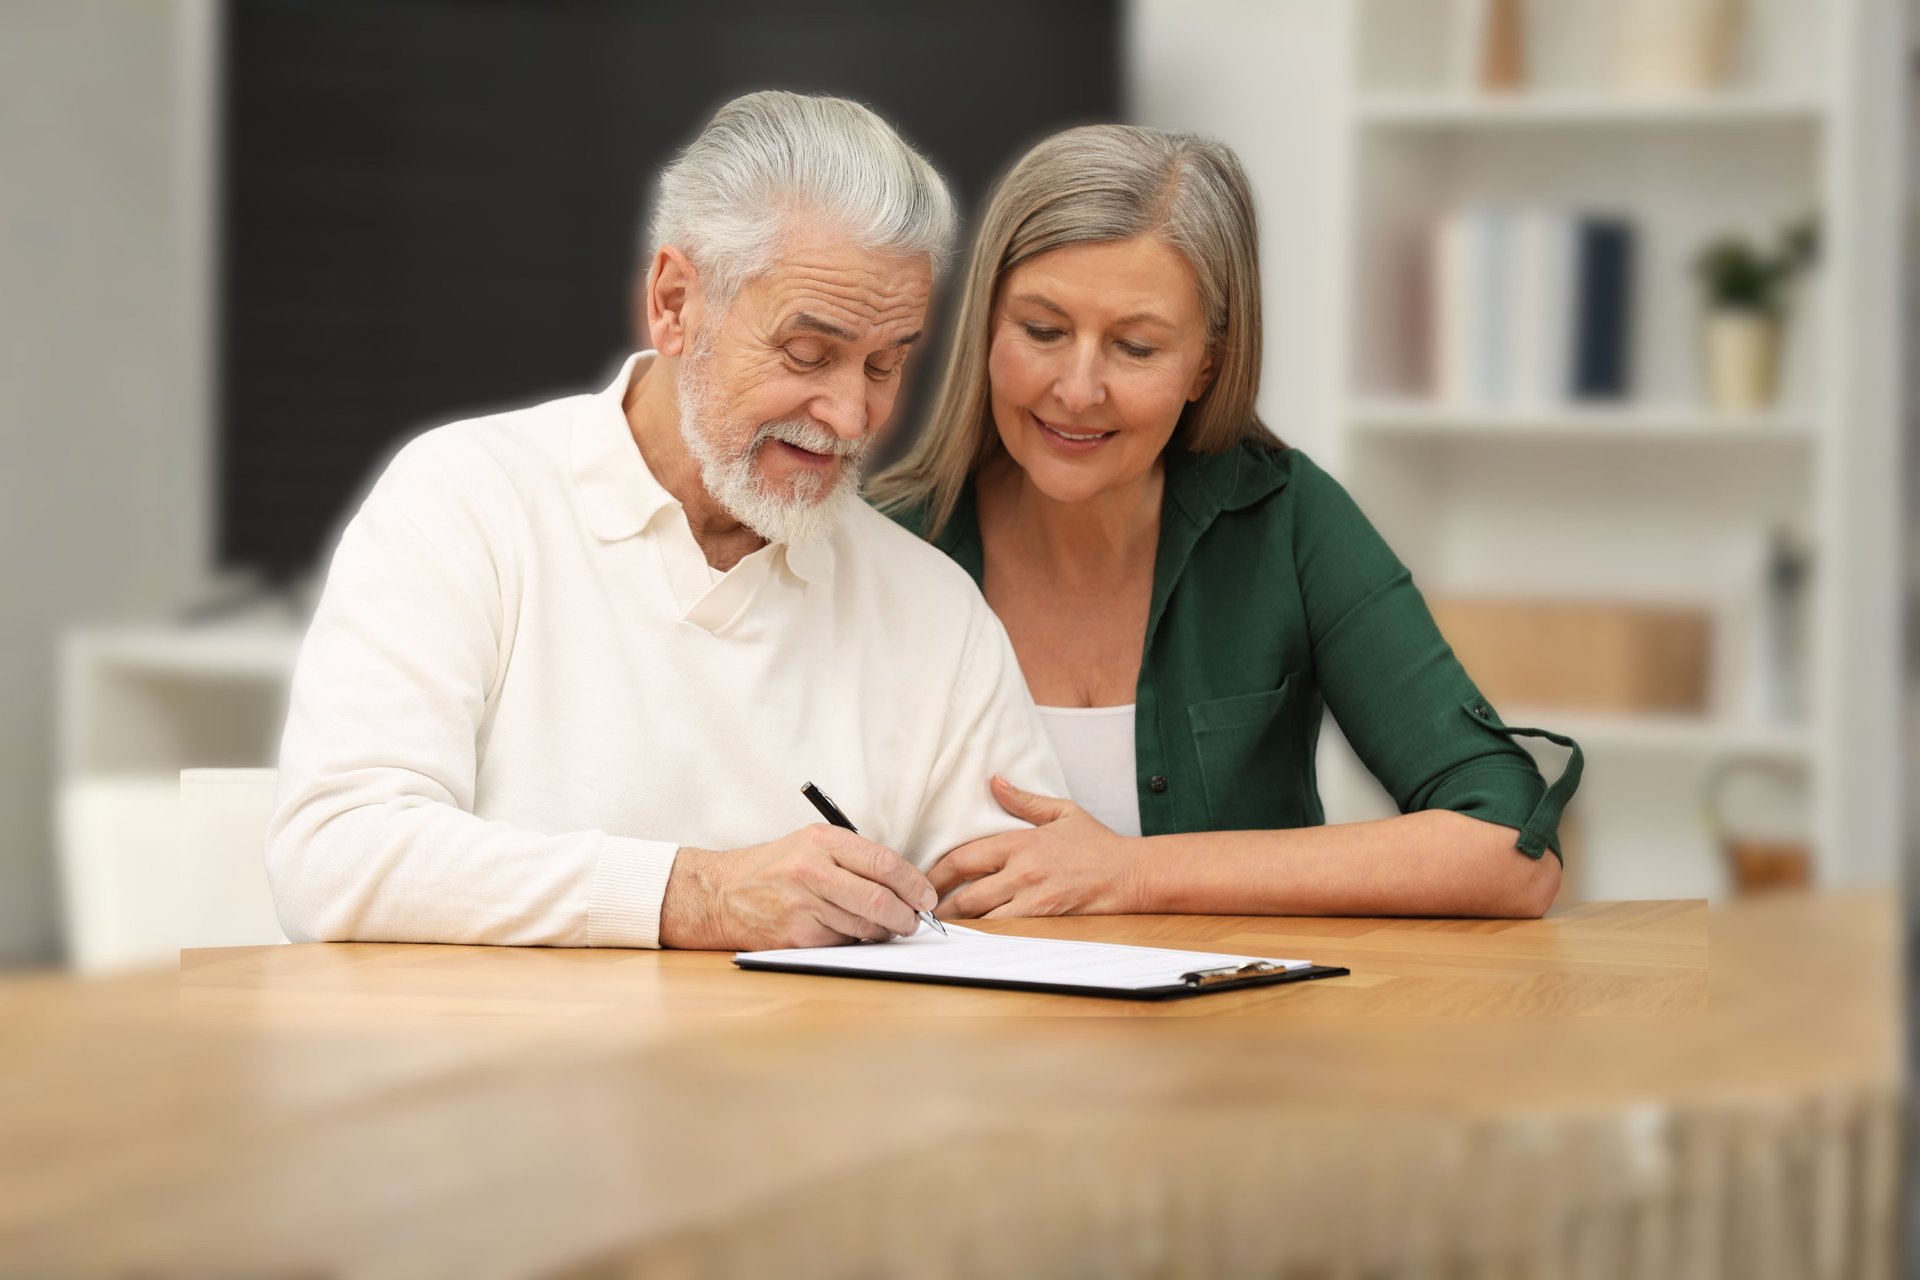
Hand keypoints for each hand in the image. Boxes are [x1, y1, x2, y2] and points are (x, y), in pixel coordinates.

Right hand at [658, 824, 935, 950]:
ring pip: (864, 927)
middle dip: (906, 916)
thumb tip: (904, 886)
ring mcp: (802, 907)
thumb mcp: (811, 844)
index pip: (883, 863)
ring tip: (884, 927)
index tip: (927, 897)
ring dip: (883, 932)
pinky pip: (842, 944)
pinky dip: (854, 942)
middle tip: (914, 921)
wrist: (720, 894)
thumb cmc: (772, 868)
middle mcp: (812, 871)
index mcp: (821, 841)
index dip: (914, 884)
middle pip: (879, 900)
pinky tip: (849, 934)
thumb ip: (854, 858)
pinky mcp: (796, 937)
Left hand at [928, 776, 1145, 918]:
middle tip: (921, 912)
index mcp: (1020, 843)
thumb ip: (1024, 801)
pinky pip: (1007, 930)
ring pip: (983, 916)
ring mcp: (1034, 897)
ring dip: (959, 924)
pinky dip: (986, 934)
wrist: (1130, 873)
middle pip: (966, 894)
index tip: (922, 881)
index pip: (964, 858)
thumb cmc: (1097, 844)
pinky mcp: (1046, 918)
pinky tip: (971, 938)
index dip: (936, 872)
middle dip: (939, 905)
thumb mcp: (1062, 812)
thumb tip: (994, 781)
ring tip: (938, 928)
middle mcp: (1022, 871)